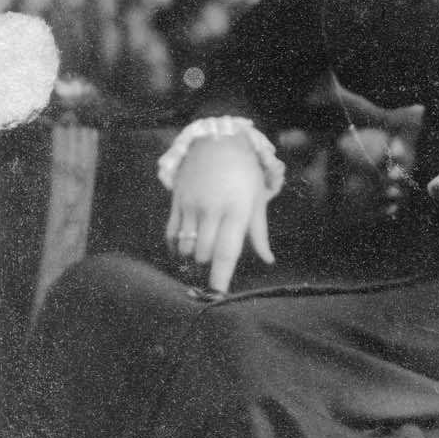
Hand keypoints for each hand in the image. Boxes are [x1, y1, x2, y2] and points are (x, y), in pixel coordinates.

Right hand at [164, 134, 276, 292]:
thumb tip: (268, 259)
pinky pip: (171, 234)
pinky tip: (184, 243)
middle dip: (210, 262)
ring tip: (202, 245)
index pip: (227, 252)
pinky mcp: (176, 200)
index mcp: (238, 209)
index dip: (221, 278)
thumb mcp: (257, 199)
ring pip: (186, 247)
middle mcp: (213, 209)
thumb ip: (259, 232)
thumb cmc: (244, 173)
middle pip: (205, 254)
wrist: (218, 140)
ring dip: (193, 255)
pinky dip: (176, 246)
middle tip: (218, 252)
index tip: (218, 297)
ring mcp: (191, 204)